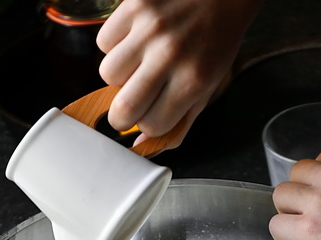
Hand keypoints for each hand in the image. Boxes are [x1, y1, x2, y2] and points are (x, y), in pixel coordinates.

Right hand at [97, 0, 261, 146]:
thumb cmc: (215, 42)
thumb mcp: (209, 87)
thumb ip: (180, 122)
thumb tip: (144, 145)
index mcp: (192, 82)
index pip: (150, 124)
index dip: (148, 123)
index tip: (153, 113)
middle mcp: (169, 56)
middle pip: (123, 108)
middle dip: (122, 114)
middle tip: (131, 102)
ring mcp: (149, 29)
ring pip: (107, 73)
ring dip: (118, 76)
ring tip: (138, 63)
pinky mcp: (134, 5)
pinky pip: (104, 41)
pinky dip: (114, 45)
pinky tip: (135, 40)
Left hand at [269, 145, 320, 239]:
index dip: (319, 179)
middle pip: (296, 173)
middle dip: (302, 194)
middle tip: (313, 215)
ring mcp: (318, 202)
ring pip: (280, 196)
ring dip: (289, 213)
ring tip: (307, 230)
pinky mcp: (308, 230)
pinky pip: (276, 225)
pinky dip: (285, 238)